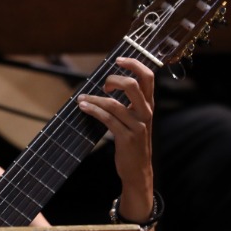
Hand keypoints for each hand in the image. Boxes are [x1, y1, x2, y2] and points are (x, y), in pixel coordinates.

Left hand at [76, 57, 154, 221]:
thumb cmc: (133, 142)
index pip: (149, 77)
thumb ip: (129, 103)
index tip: (118, 59)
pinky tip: (83, 107)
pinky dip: (93, 110)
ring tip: (81, 98)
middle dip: (114, 79)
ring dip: (94, 98)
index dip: (134, 64)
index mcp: (149, 105)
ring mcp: (138, 126)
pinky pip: (107, 119)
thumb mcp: (136, 120)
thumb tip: (107, 83)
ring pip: (114, 103)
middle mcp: (146, 113)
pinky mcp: (127, 138)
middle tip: (103, 85)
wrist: (138, 171)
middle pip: (134, 85)